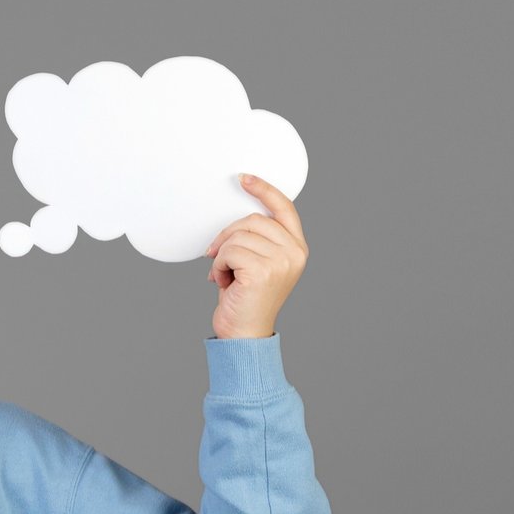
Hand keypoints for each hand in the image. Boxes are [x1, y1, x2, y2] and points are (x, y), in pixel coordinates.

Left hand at [203, 173, 309, 338]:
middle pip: (252, 220)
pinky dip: (217, 266)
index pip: (284, 208)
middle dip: (228, 235)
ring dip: (222, 255)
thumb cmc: (246, 300)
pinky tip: (220, 282)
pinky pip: (228, 252)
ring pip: (238, 236)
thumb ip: (259, 239)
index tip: (244, 178)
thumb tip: (238, 217)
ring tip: (224, 276)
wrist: (244, 334)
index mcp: (297, 249)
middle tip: (216, 255)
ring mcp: (281, 262)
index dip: (264, 189)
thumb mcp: (259, 263)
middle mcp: (295, 253)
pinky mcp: (263, 271)